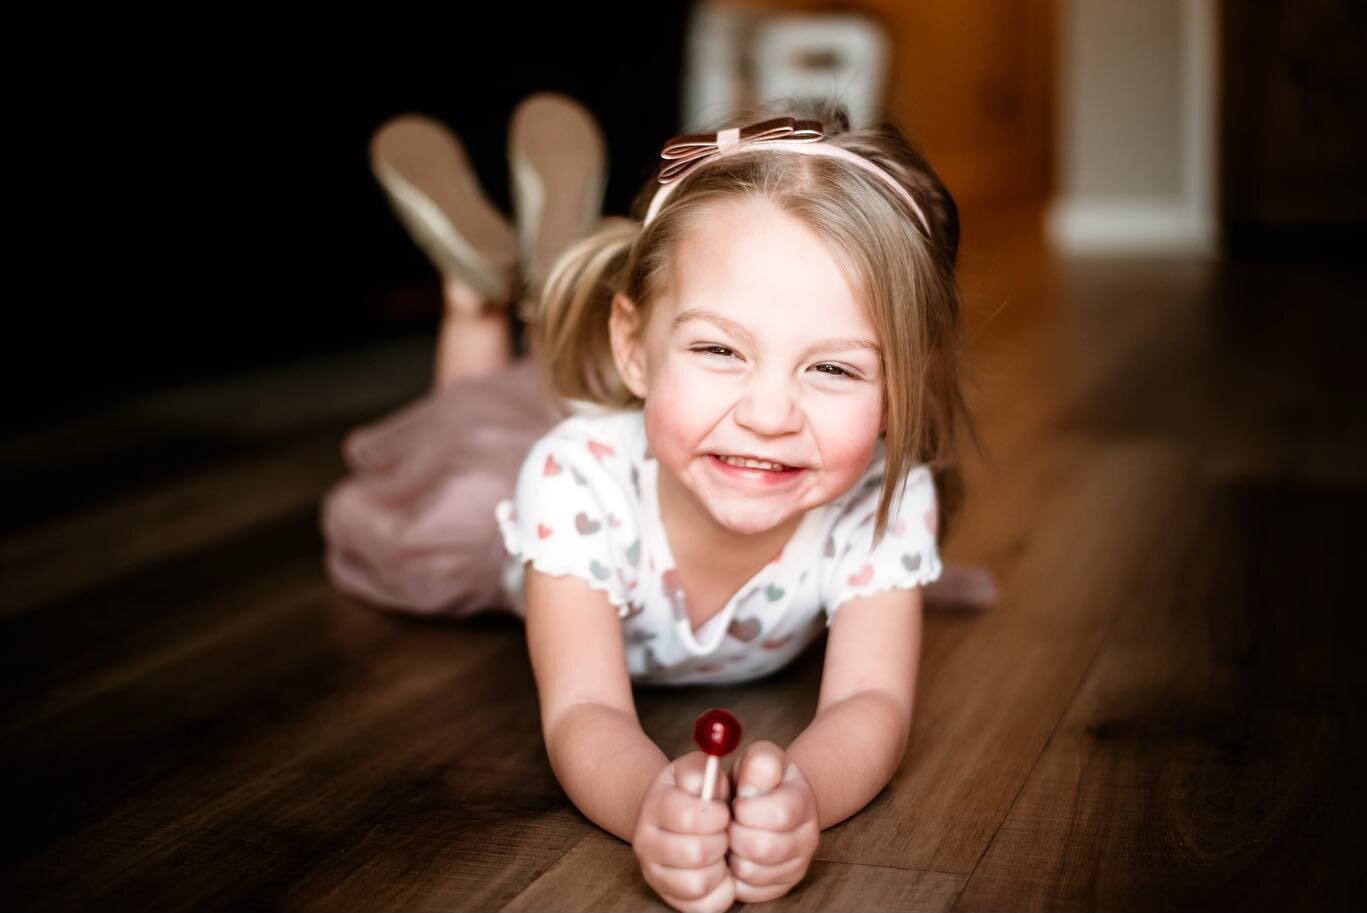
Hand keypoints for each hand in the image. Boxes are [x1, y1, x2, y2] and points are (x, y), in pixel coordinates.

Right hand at [631, 750, 734, 912]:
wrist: (675, 816)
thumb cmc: (695, 792)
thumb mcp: (697, 769)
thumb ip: (702, 769)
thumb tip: (707, 780)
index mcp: (654, 806)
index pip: (687, 816)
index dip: (716, 814)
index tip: (723, 810)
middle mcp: (646, 843)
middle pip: (695, 853)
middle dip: (721, 840)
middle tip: (724, 832)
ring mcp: (655, 874)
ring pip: (698, 883)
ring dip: (720, 867)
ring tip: (721, 852)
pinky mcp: (671, 898)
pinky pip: (705, 907)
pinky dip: (722, 892)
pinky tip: (721, 872)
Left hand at [726, 740, 819, 902]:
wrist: (771, 800)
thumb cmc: (758, 779)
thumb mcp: (760, 759)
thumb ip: (759, 764)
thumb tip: (751, 790)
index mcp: (803, 801)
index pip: (778, 814)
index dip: (746, 809)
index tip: (736, 801)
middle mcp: (807, 838)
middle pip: (762, 848)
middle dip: (734, 833)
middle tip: (728, 822)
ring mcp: (795, 866)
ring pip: (751, 872)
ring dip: (731, 854)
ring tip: (731, 836)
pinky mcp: (778, 887)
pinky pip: (747, 891)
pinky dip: (732, 875)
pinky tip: (734, 855)